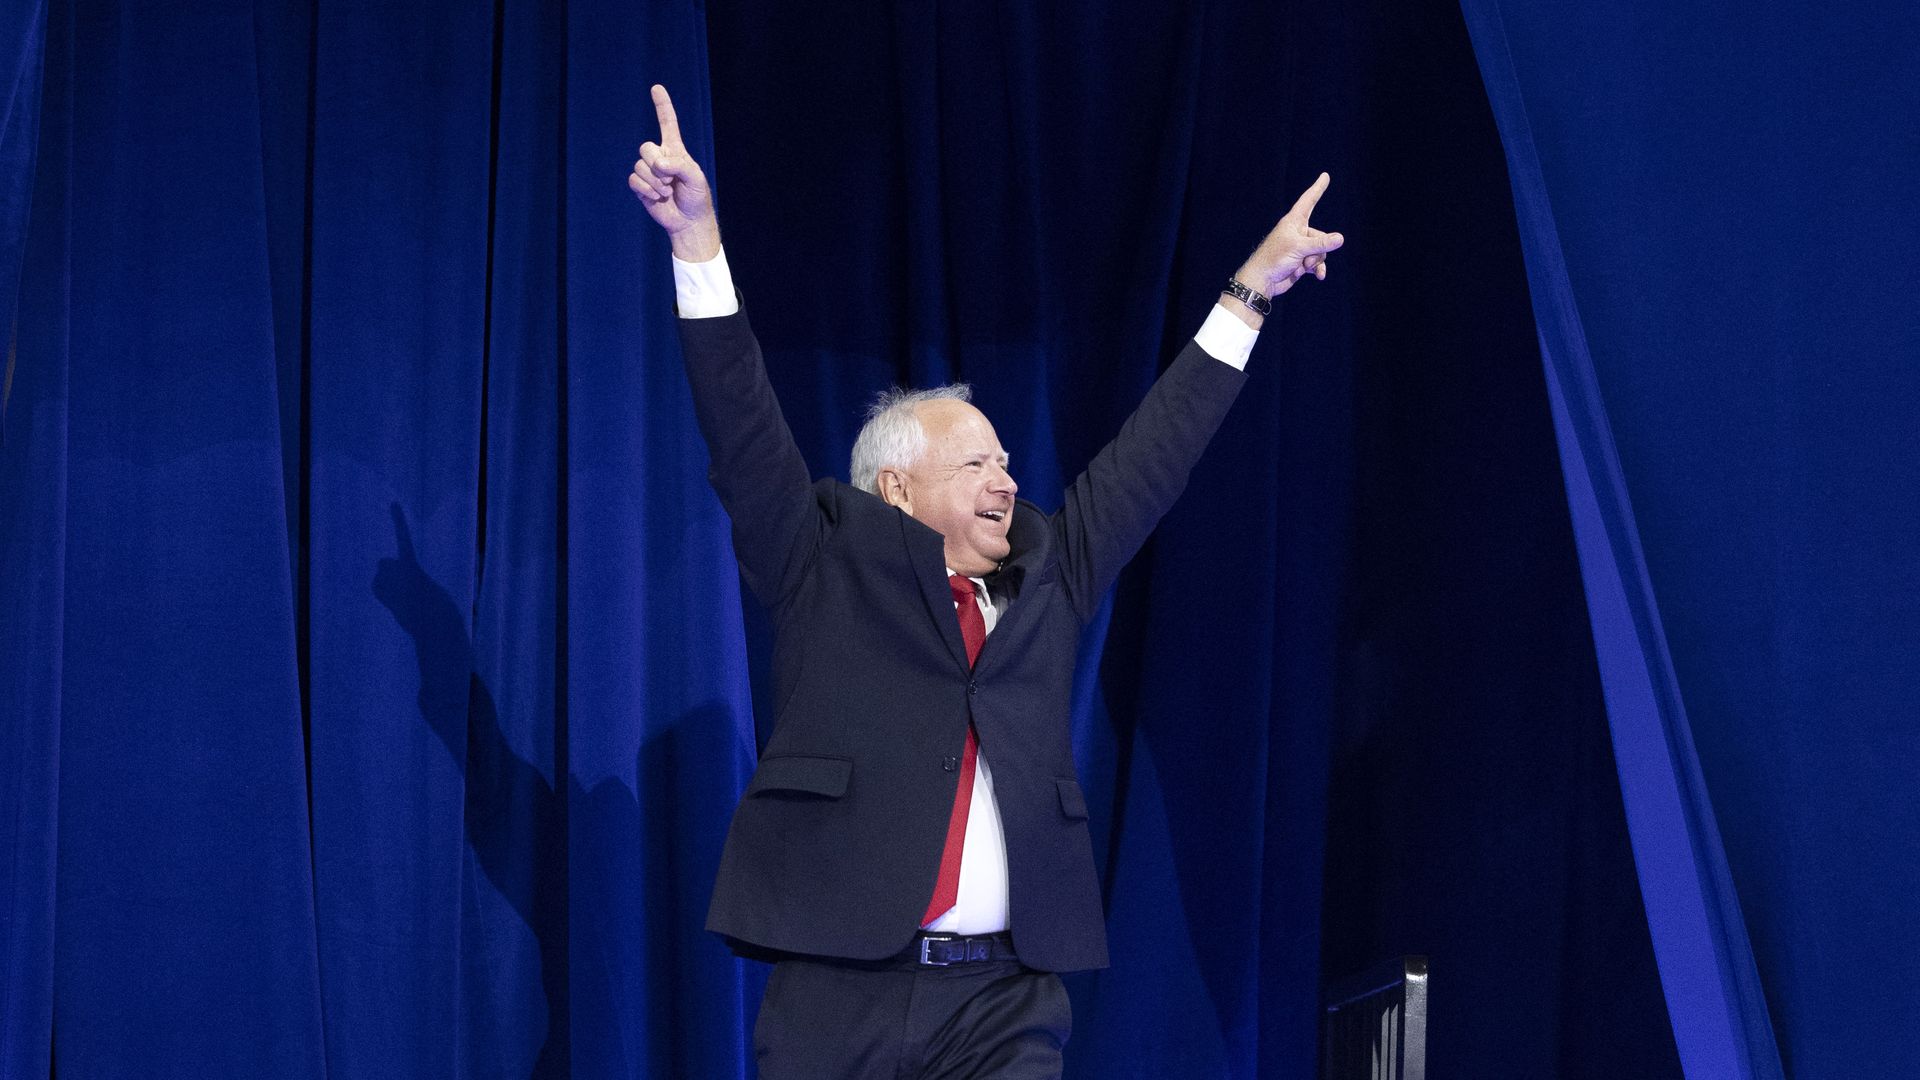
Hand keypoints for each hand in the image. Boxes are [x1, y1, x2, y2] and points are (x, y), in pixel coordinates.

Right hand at [629, 84, 720, 259]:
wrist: (688, 221)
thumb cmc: (696, 197)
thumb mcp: (696, 178)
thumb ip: (679, 166)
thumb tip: (658, 164)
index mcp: (676, 150)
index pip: (667, 123)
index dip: (662, 106)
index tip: (656, 88)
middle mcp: (660, 157)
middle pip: (646, 147)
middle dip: (657, 165)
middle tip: (670, 180)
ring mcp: (648, 171)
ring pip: (640, 166)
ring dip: (655, 182)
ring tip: (667, 191)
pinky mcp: (641, 186)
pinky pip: (634, 180)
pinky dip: (646, 190)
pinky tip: (657, 197)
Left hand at [1235, 172, 1344, 299]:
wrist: (1262, 280)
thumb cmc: (1274, 259)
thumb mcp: (1299, 248)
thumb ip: (1321, 243)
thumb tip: (1340, 239)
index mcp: (1293, 222)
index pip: (1308, 201)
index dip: (1317, 188)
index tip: (1325, 176)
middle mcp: (1298, 232)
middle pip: (1321, 236)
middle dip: (1318, 249)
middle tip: (1305, 259)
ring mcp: (1300, 248)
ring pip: (1321, 251)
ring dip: (1316, 260)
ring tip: (1305, 266)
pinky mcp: (1301, 261)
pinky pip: (1317, 262)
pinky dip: (1318, 269)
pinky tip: (1318, 276)